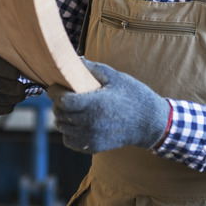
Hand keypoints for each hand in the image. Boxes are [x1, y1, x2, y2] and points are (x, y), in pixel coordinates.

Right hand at [0, 38, 25, 114]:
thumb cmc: (1, 55)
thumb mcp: (2, 48)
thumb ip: (11, 51)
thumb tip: (34, 60)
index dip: (2, 68)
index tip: (17, 74)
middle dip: (7, 87)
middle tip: (22, 90)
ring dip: (5, 98)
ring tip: (20, 97)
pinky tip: (10, 107)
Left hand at [47, 59, 169, 153]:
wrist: (150, 123)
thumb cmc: (134, 96)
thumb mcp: (116, 78)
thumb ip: (93, 69)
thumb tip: (75, 59)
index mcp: (94, 104)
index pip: (62, 101)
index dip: (55, 92)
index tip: (56, 86)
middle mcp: (90, 123)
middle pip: (60, 114)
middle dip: (58, 103)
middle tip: (65, 95)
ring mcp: (91, 137)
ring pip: (62, 128)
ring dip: (63, 117)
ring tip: (72, 109)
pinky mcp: (93, 147)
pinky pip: (70, 141)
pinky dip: (69, 132)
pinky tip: (78, 123)